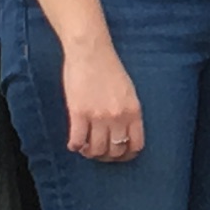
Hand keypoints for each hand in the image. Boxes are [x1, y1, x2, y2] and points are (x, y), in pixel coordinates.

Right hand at [59, 34, 145, 163]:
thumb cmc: (109, 68)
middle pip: (115, 151)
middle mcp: (118, 117)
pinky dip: (75, 146)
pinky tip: (74, 144)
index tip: (120, 155)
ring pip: (96, 150)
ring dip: (90, 153)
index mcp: (134, 112)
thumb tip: (124, 132)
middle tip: (99, 153)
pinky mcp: (79, 113)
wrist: (90, 52)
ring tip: (86, 149)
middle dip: (107, 156)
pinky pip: (77, 141)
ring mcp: (98, 116)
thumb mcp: (128, 92)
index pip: (135, 145)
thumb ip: (129, 112)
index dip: (127, 155)